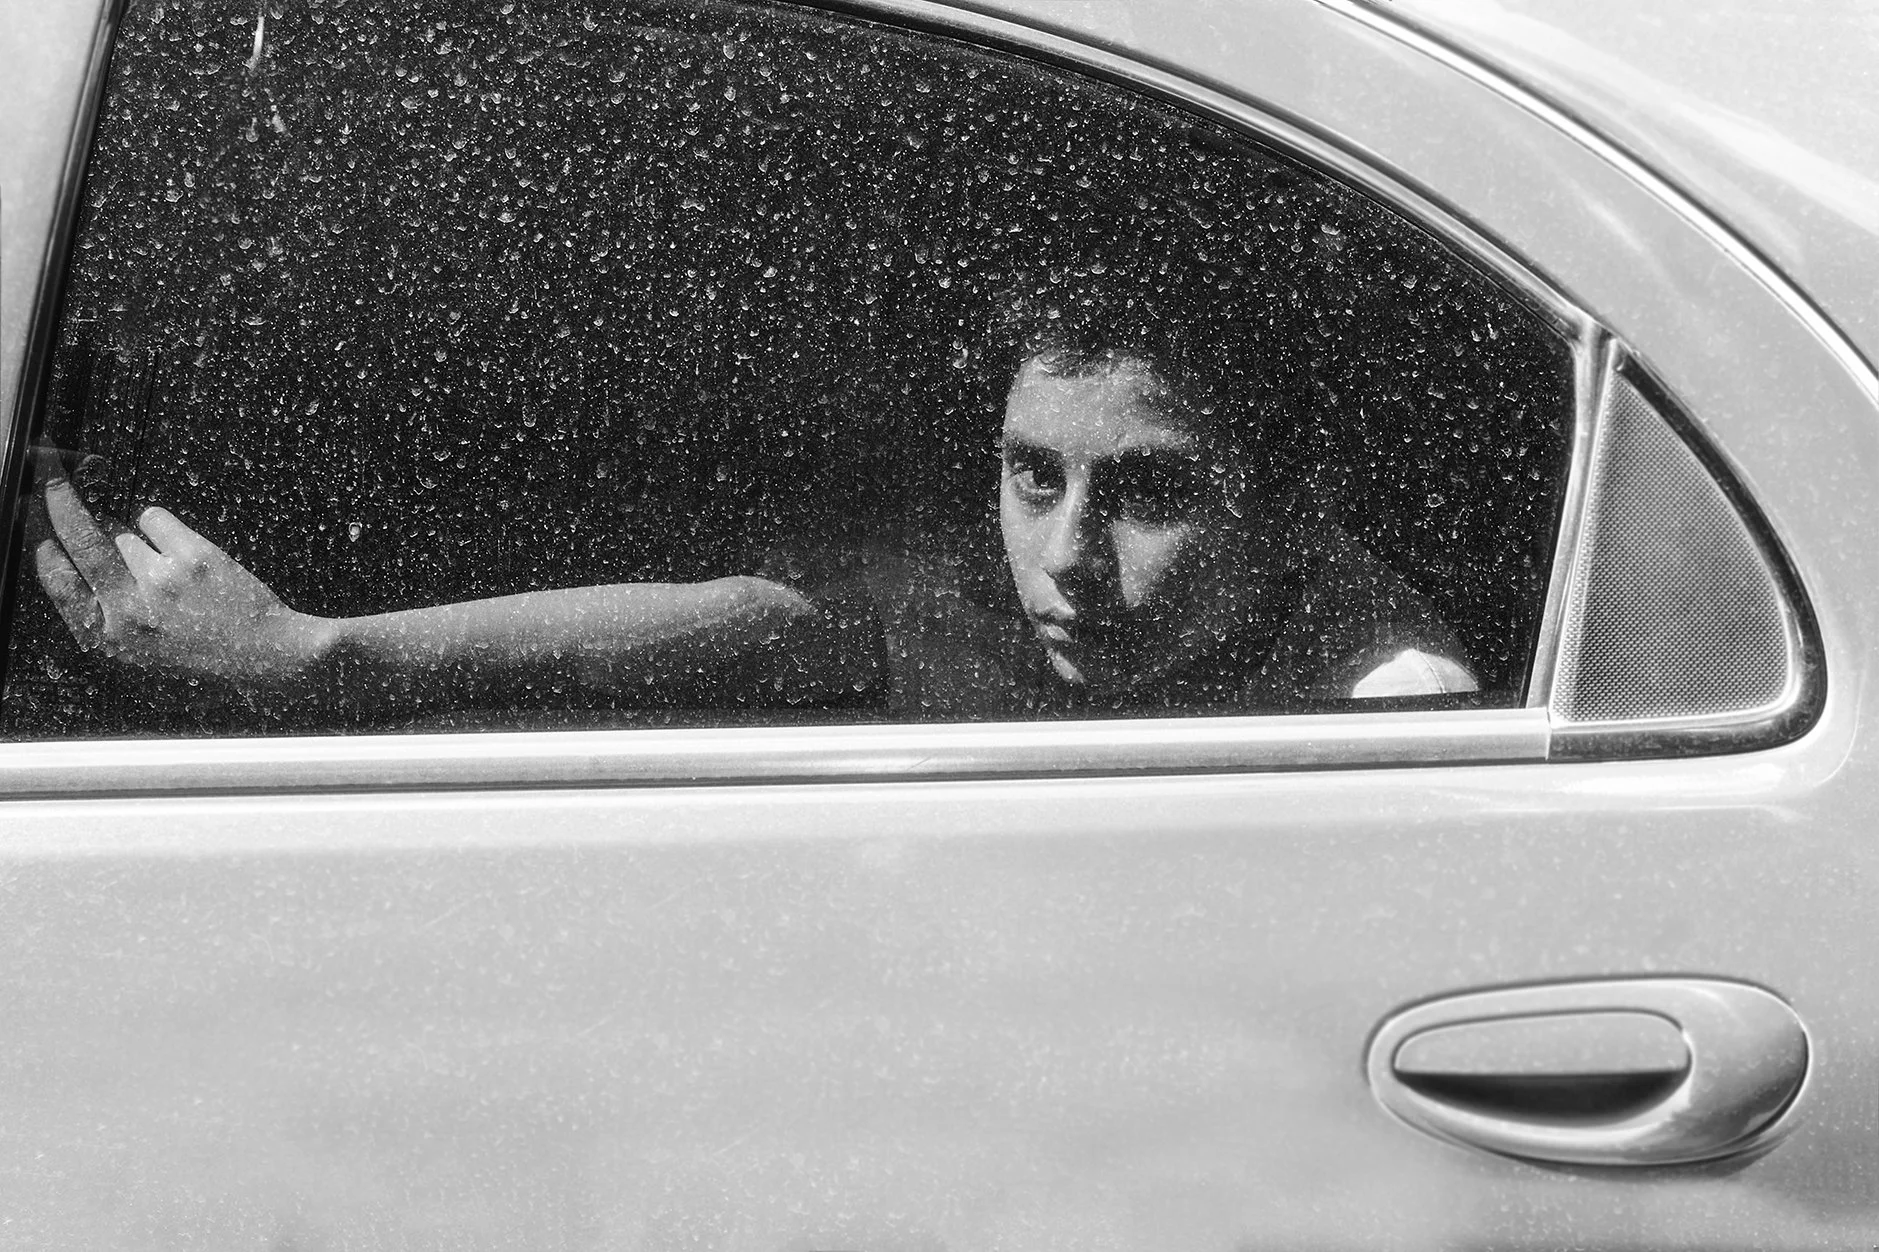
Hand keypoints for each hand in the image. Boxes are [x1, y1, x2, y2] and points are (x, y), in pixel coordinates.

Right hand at [30, 451, 331, 690]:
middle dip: (61, 505)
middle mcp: (131, 609)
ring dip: (134, 540)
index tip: (44, 540)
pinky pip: (153, 518)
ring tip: (164, 567)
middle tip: (54, 482)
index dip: (49, 557)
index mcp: (113, 637)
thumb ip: (108, 617)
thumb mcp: (142, 651)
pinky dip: (159, 525)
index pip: (60, 587)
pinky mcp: (192, 556)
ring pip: (123, 534)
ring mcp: (161, 580)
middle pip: (81, 542)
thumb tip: (73, 564)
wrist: (264, 652)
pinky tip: (180, 549)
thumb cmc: (200, 650)